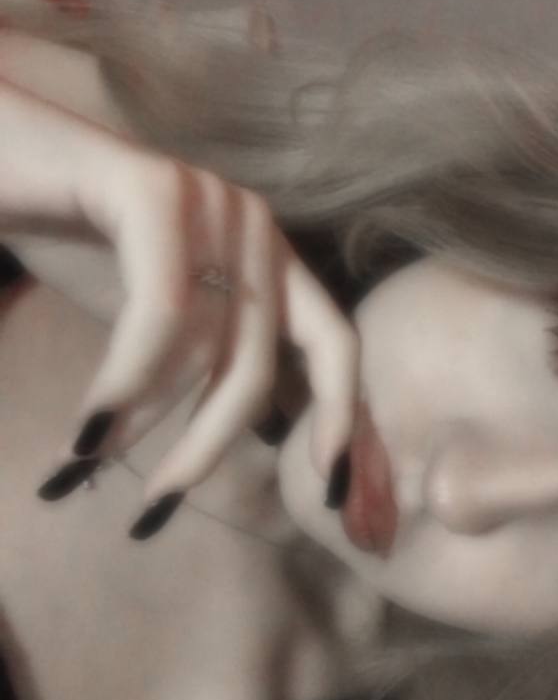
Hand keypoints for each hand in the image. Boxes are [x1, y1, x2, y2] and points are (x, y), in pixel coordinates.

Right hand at [0, 77, 358, 534]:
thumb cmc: (75, 236)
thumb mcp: (161, 317)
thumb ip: (211, 361)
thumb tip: (268, 437)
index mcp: (269, 256)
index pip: (334, 343)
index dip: (340, 419)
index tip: (330, 493)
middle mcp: (255, 225)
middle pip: (259, 368)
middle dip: (205, 448)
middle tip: (153, 508)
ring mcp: (211, 201)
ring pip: (204, 349)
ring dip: (140, 421)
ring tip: (79, 458)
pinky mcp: (157, 191)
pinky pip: (159, 314)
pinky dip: (124, 381)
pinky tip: (85, 427)